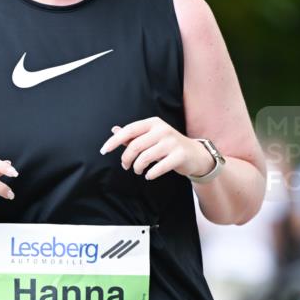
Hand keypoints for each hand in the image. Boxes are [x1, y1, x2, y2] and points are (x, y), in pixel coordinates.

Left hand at [99, 118, 214, 180]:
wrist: (195, 154)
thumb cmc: (169, 145)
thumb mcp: (151, 137)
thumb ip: (133, 135)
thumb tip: (114, 130)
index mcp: (153, 123)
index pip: (129, 130)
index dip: (114, 141)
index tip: (104, 150)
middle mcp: (162, 130)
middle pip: (135, 145)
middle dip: (126, 159)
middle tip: (126, 166)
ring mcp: (172, 142)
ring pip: (145, 157)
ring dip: (137, 167)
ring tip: (138, 170)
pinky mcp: (179, 155)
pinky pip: (159, 167)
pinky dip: (150, 174)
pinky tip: (149, 175)